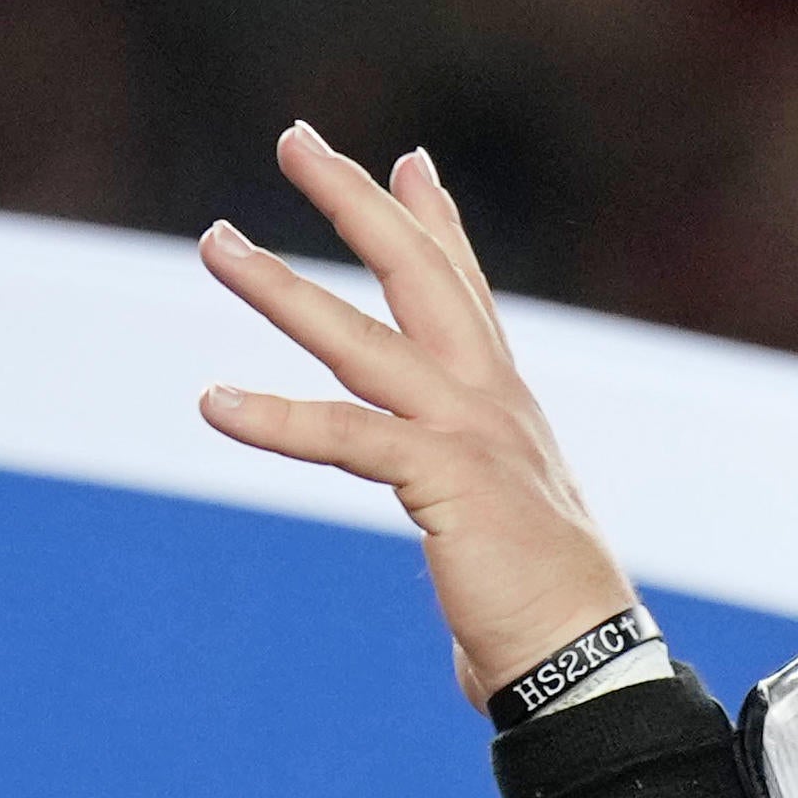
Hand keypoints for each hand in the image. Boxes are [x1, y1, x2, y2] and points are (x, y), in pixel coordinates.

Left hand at [190, 124, 636, 702]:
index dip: (435, 220)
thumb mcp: (505, 525)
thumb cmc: (539, 611)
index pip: (463, 288)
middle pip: (415, 271)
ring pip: (360, 338)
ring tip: (215, 243)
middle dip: (353, 200)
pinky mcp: (444, 478)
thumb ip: (472, 505)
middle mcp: (490, 397)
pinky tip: (213, 401)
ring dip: (280, 286)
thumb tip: (464, 541)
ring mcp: (469, 431)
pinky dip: (274, 417)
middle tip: (295, 138)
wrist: (584, 659)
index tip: (406, 161)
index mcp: (503, 402)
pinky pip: (344, 436)